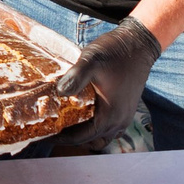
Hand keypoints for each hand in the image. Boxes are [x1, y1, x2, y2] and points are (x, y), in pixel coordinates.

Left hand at [55, 17, 162, 148]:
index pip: (81, 138)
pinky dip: (96, 127)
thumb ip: (75, 77)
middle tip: (51, 129)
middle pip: (91, 140)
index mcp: (110, 115)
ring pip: (102, 136)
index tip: (45, 136)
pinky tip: (84, 116)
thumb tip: (59, 93)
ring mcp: (125, 116)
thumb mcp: (91, 61)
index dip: (62, 138)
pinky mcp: (127, 108)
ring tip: (66, 125)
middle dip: (71, 137)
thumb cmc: (115, 52)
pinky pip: (110, 128)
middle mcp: (120, 121)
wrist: (139, 43)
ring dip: (85, 134)